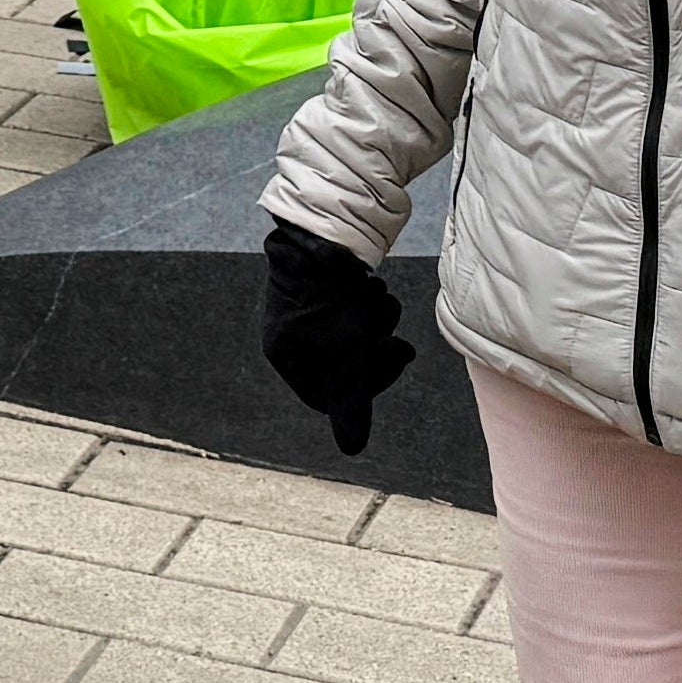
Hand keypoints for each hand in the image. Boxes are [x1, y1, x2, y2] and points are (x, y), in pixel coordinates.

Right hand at [258, 221, 415, 455]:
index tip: (395, 362)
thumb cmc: (332, 302)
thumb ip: (351, 404)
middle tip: (398, 340)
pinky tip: (372, 287)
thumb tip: (352, 450)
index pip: (328, 396)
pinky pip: (352, 307)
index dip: (369, 387)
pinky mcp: (323, 283)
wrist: (326, 232)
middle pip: (346, 364)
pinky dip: (368, 302)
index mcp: (283, 354)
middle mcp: (290, 332)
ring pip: (355, 332)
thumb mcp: (346, 360)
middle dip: (375, 349)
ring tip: (378, 299)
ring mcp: (305, 306)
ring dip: (376, 320)